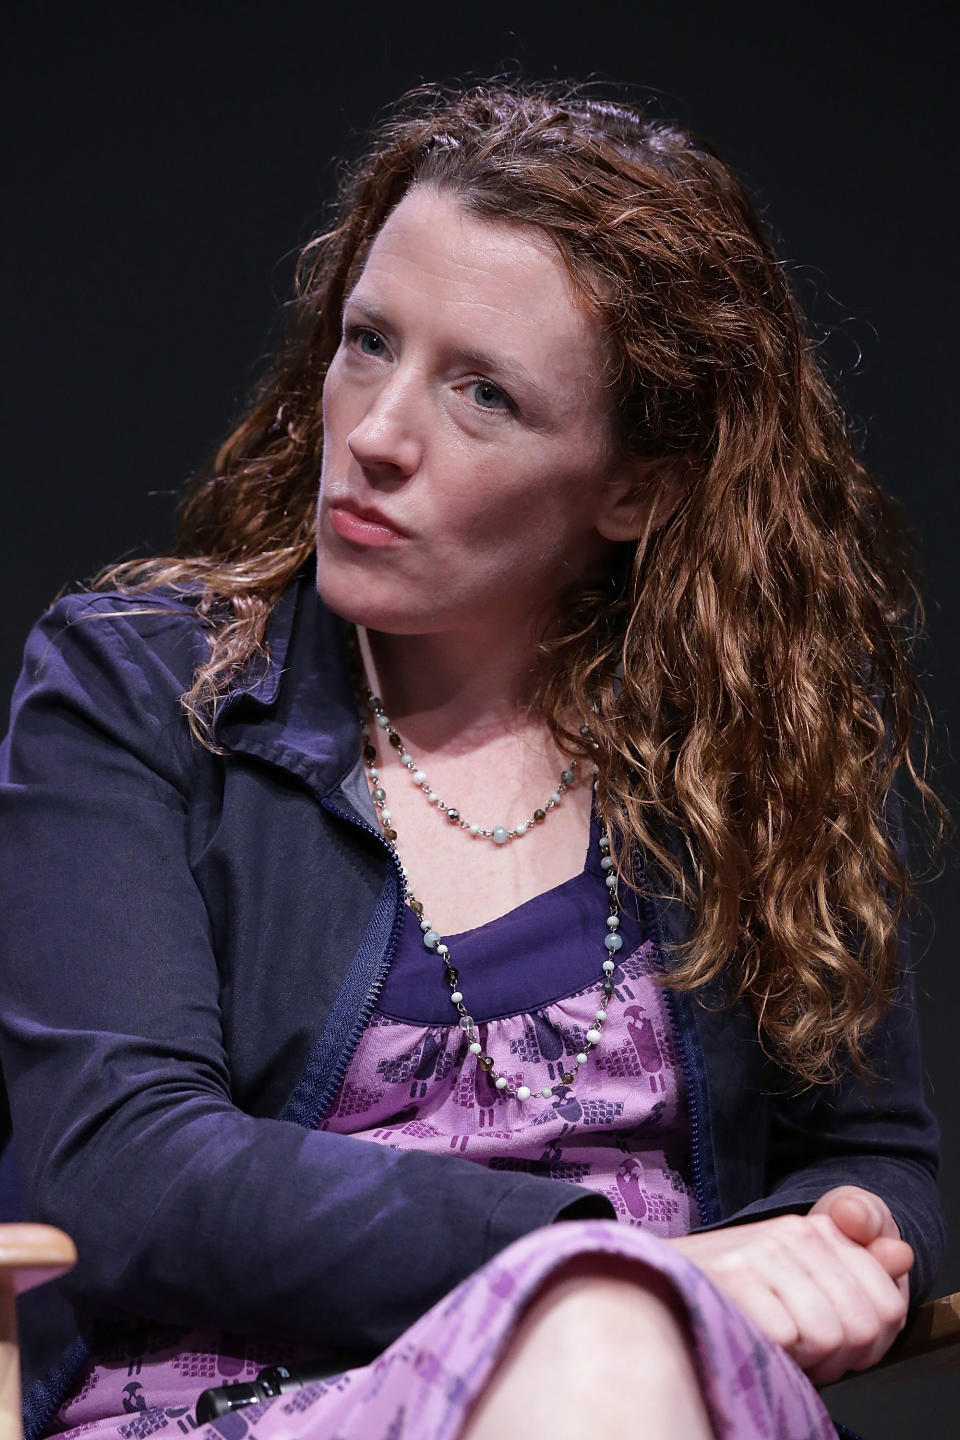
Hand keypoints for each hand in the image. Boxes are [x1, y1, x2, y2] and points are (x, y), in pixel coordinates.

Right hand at [666, 1186, 912, 1383]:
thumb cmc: (740, 1287)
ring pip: (826, 1334)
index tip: (832, 1340)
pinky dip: (771, 1350)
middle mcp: (796, 1232)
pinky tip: (751, 1334)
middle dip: (835, 1357)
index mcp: (822, 1230)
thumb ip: (863, 1267)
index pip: (887, 1305)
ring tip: (773, 1341)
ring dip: (802, 1357)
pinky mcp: (734, 1273)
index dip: (866, 1343)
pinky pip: (786, 1337)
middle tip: (798, 1348)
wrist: (659, 1279)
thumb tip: (901, 1255)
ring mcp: (763, 1249)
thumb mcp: (807, 1274)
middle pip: (860, 1326)